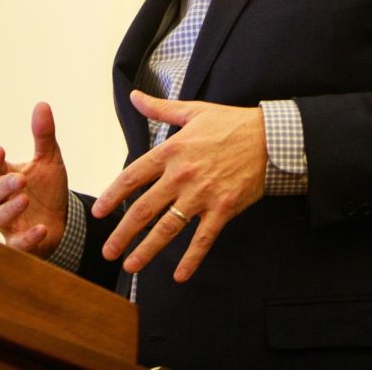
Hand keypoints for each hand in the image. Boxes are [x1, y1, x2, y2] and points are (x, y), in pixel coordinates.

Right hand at [0, 102, 68, 258]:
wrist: (63, 221)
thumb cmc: (48, 189)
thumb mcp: (50, 160)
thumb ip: (43, 135)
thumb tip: (42, 104)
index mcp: (5, 176)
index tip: (0, 150)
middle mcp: (1, 200)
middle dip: (3, 185)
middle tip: (20, 179)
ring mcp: (9, 222)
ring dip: (10, 209)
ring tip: (25, 200)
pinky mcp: (19, 243)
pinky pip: (16, 243)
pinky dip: (26, 237)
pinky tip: (40, 228)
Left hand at [92, 90, 266, 281]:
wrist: (271, 139)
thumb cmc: (232, 124)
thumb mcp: (193, 111)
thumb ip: (159, 108)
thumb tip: (134, 96)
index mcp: (171, 151)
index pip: (133, 177)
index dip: (113, 196)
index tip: (100, 212)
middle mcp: (182, 175)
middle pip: (144, 209)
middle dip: (123, 233)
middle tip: (108, 250)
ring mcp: (202, 195)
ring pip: (168, 228)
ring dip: (147, 249)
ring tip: (130, 265)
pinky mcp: (223, 209)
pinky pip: (203, 239)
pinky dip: (191, 259)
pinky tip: (180, 275)